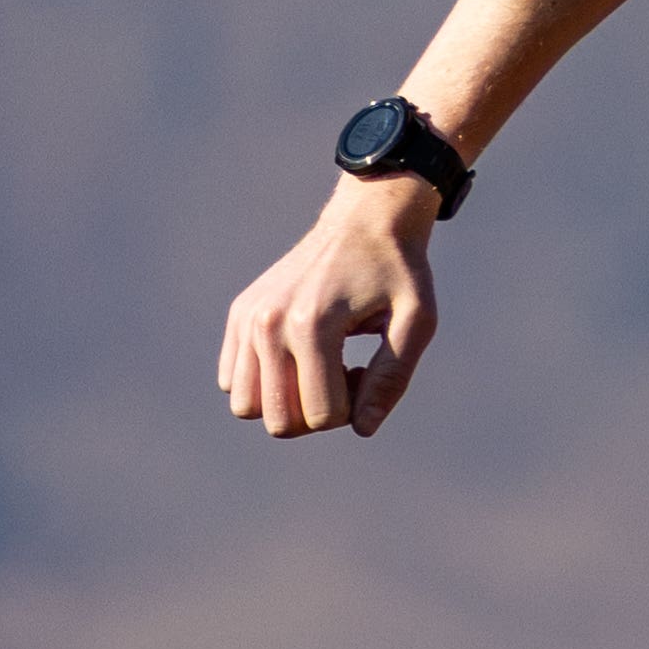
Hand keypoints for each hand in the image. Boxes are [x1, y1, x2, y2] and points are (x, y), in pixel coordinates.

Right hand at [219, 189, 433, 441]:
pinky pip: (231, 380)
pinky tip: (297, 356)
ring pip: (246, 406)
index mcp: (313, 325)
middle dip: (316, 414)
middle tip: (344, 374)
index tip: (366, 371)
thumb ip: (392, 378)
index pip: (322, 416)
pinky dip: (263, 383)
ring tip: (318, 367)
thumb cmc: (398, 271)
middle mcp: (269, 323)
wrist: (364, 220)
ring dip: (286, 402)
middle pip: (278, 421)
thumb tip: (363, 429)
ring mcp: (248, 318)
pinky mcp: (239, 313)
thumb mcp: (416, 321)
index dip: (354, 409)